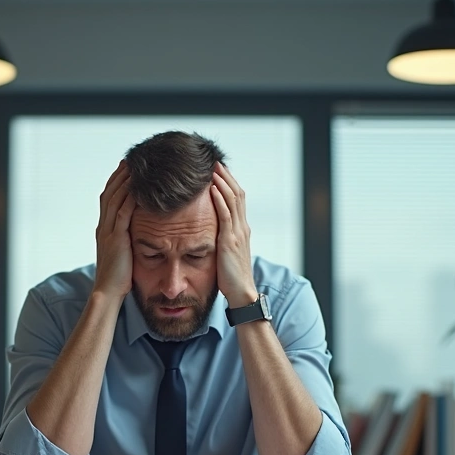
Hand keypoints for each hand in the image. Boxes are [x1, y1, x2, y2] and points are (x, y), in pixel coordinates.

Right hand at [93, 160, 135, 301]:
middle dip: (120, 176)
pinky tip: (139, 188)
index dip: (115, 182)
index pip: (108, 199)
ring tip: (135, 167)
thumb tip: (135, 232)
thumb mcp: (120, 253)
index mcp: (104, 229)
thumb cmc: (117, 277)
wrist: (108, 292)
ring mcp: (108, 232)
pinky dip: (130, 198)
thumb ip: (125, 239)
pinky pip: (123, 213)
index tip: (125, 169)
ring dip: (125, 182)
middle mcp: (103, 227)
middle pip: (109, 193)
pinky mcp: (117, 239)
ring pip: (115, 199)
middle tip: (130, 160)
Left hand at [210, 162, 257, 306]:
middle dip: (226, 177)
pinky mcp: (230, 241)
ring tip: (213, 169)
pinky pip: (226, 215)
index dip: (229, 183)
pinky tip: (212, 189)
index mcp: (242, 229)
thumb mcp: (227, 253)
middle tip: (215, 161)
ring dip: (223, 183)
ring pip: (233, 200)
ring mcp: (238, 233)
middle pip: (237, 194)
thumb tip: (212, 230)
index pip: (238, 199)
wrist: (241, 293)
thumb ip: (223, 239)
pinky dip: (220, 199)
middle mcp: (242, 227)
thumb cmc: (231, 276)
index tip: (219, 170)